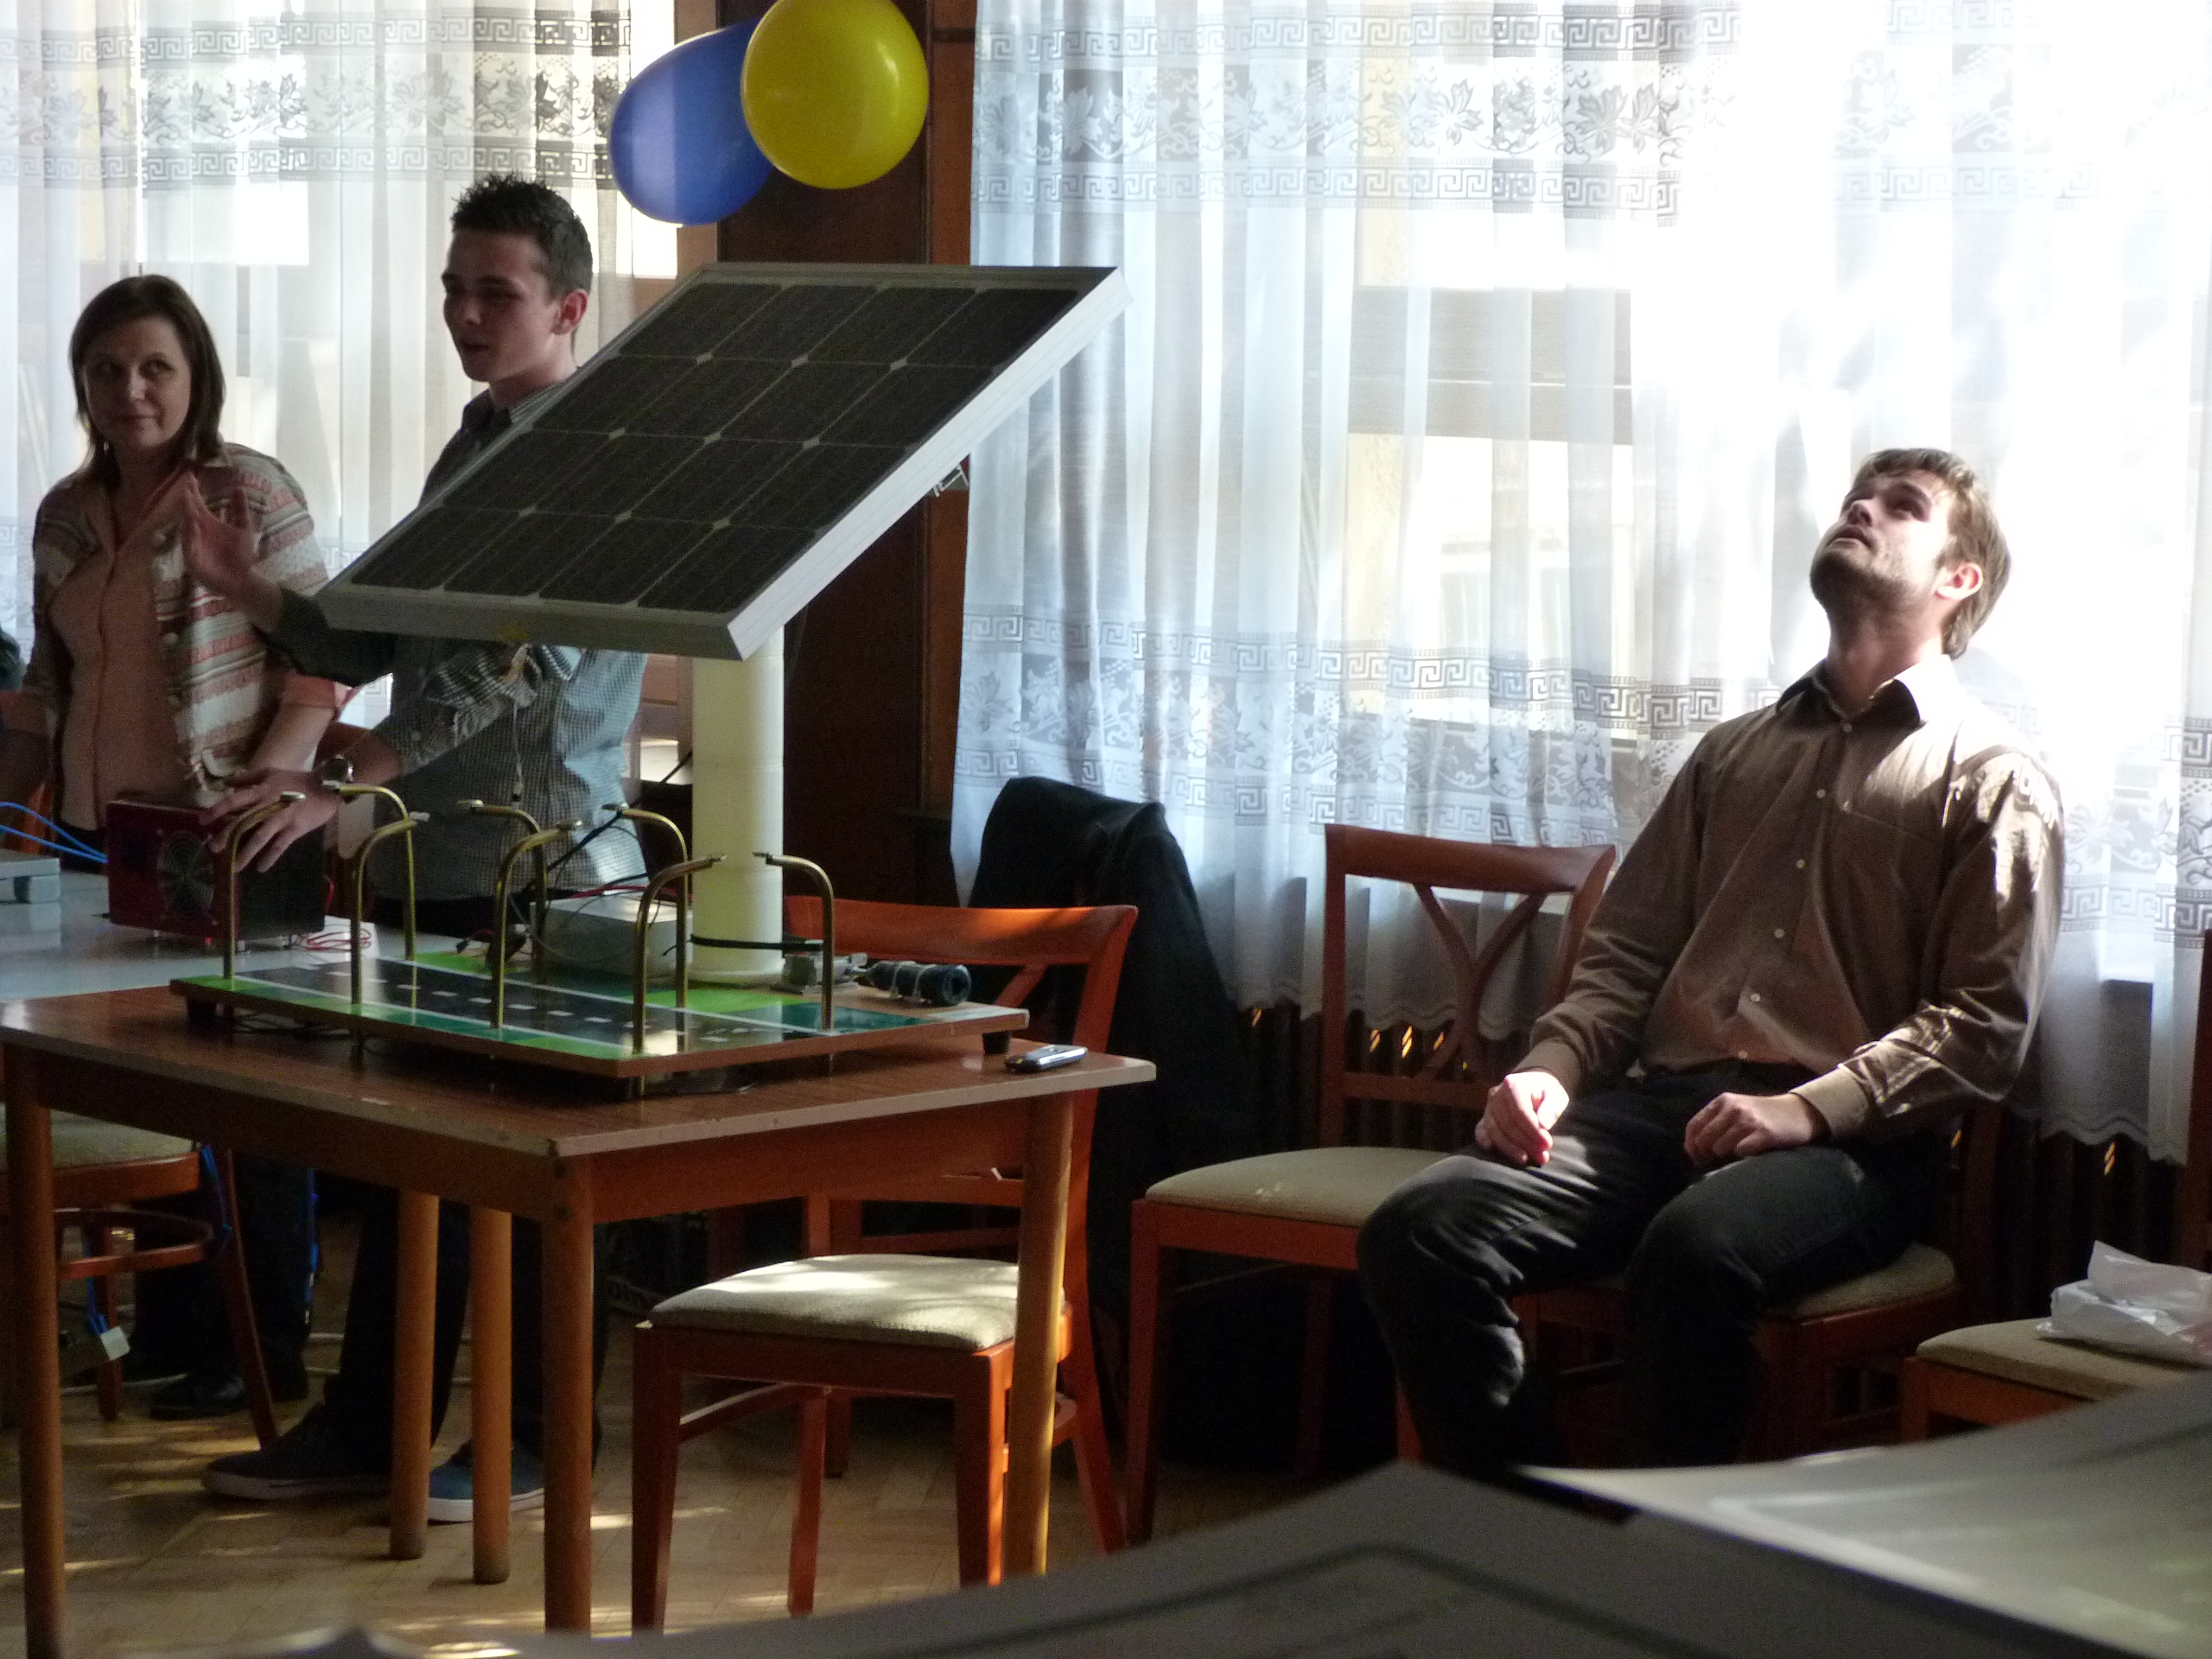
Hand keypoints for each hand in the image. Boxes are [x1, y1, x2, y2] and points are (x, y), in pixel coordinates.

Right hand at [180, 477, 283, 628]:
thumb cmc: (240, 554)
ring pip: (186, 528)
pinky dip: (190, 536)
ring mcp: (193, 544)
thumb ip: (239, 509)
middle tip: (185, 486)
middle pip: (188, 512)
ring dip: (186, 515)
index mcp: (207, 522)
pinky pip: (189, 546)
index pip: (196, 503)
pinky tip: (193, 524)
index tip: (190, 475)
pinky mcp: (193, 559)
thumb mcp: (242, 528)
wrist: (241, 579)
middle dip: (186, 500)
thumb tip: (239, 487)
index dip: (193, 490)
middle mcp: (197, 531)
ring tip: (187, 501)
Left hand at [201, 769, 335, 870]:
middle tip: (214, 848)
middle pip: (244, 822)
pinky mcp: (295, 829)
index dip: (218, 810)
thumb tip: (226, 782)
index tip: (202, 820)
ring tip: (235, 866)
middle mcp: (269, 805)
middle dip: (227, 836)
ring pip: (260, 837)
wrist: (327, 788)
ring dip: (246, 852)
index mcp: (262, 790)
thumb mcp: (272, 772)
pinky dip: (270, 858)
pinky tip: (261, 868)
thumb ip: (248, 777)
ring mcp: (282, 819)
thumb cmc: (298, 779)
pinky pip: (279, 846)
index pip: (235, 800)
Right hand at [1475, 1069, 1570, 1166]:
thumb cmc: (1546, 1093)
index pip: (1520, 1112)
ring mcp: (1488, 1107)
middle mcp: (1496, 1094)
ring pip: (1495, 1131)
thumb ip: (1552, 1108)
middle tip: (1542, 1156)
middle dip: (1525, 1143)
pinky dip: (1487, 1143)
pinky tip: (1498, 1152)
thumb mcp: (1556, 1096)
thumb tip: (1543, 1125)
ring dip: (1511, 1149)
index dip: (1533, 1131)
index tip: (1547, 1144)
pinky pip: (1481, 1132)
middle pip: (1507, 1124)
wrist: (1532, 1087)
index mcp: (1514, 1085)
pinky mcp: (1484, 1118)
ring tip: (1527, 1159)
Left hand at [1683, 1091, 1828, 1167]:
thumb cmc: (1763, 1114)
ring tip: (1734, 1156)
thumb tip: (1693, 1149)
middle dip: (1705, 1156)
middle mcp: (1733, 1108)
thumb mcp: (1736, 1109)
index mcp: (1722, 1101)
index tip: (1696, 1158)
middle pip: (1704, 1140)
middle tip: (1714, 1163)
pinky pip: (1740, 1152)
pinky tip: (1749, 1155)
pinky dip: (1742, 1157)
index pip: (1694, 1126)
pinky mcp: (1764, 1134)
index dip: (1691, 1146)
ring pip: (1720, 1148)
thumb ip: (1715, 1122)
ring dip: (1724, 1157)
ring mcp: (1748, 1121)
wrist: (1798, 1112)